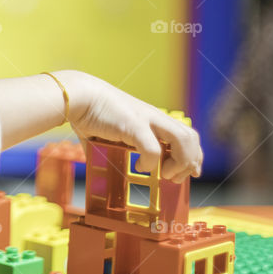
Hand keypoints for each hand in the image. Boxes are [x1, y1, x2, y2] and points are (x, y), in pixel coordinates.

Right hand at [58, 71, 202, 182]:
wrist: (78, 96)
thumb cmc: (89, 113)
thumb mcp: (109, 134)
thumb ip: (112, 148)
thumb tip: (103, 166)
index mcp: (152, 118)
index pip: (186, 134)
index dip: (194, 154)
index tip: (191, 171)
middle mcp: (154, 118)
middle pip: (191, 137)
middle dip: (191, 161)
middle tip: (178, 177)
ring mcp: (146, 119)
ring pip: (183, 139)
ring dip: (180, 162)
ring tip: (166, 174)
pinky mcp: (134, 125)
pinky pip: (153, 149)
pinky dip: (150, 163)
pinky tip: (141, 166)